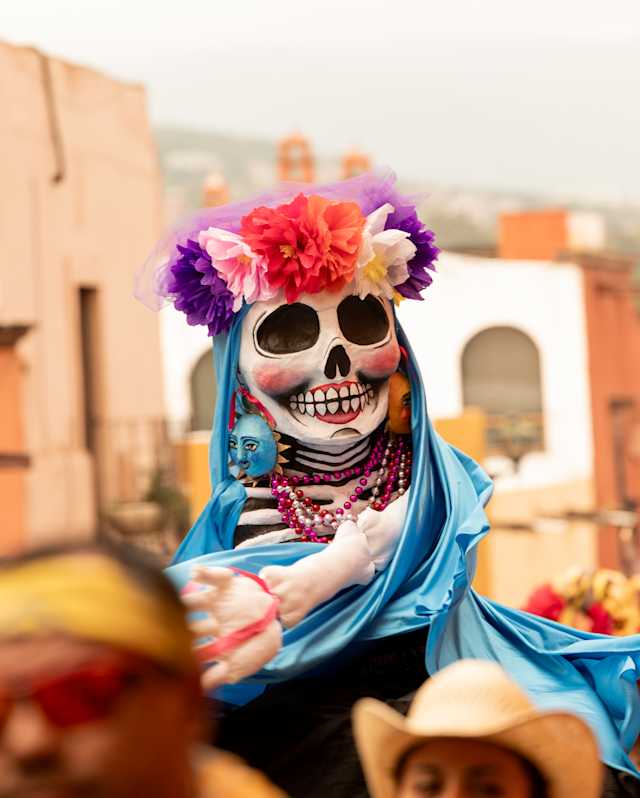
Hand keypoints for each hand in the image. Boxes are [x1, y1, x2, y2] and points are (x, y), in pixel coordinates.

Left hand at [182, 567, 281, 690]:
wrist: (278, 614)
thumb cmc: (260, 643)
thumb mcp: (243, 663)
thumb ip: (220, 674)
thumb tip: (199, 688)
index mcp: (211, 641)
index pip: (189, 646)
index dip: (179, 648)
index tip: (171, 651)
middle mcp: (209, 620)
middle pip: (186, 622)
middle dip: (176, 624)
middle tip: (170, 626)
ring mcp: (216, 601)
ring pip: (194, 599)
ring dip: (186, 599)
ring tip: (181, 601)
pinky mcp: (226, 583)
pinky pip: (212, 576)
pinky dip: (203, 572)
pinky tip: (195, 573)